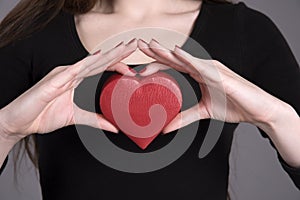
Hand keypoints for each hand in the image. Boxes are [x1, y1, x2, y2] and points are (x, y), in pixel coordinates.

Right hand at [0, 39, 137, 141]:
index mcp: (75, 79)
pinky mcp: (52, 82)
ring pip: (89, 62)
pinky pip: (71, 71)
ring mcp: (62, 75)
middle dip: (117, 53)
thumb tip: (113, 127)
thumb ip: (94, 120)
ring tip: (123, 48)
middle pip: (98, 61)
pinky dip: (85, 65)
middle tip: (134, 44)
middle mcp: (70, 73)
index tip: (133, 67)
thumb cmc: (42, 115)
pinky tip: (97, 58)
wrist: (19, 122)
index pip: (100, 68)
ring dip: (107, 54)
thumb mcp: (74, 117)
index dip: (116, 64)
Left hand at [137, 39, 287, 132]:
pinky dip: (189, 59)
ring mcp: (212, 69)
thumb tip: (166, 128)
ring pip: (186, 58)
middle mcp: (203, 68)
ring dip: (167, 52)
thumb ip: (185, 117)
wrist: (259, 111)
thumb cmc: (235, 106)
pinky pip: (202, 65)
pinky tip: (177, 53)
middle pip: (176, 58)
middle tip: (138, 45)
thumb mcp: (204, 112)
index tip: (139, 68)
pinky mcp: (222, 75)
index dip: (156, 64)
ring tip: (152, 46)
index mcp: (199, 73)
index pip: (173, 66)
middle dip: (156, 51)